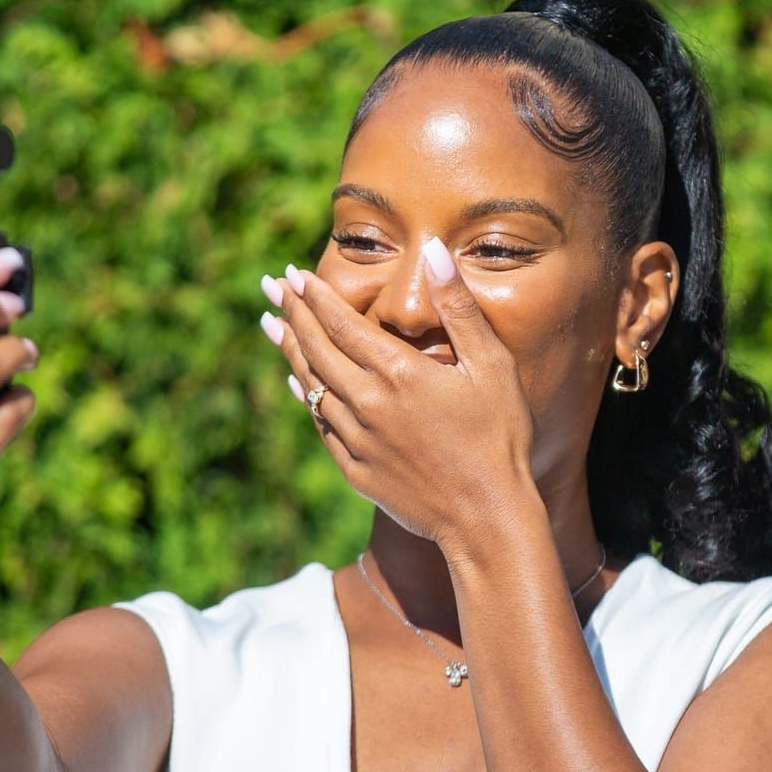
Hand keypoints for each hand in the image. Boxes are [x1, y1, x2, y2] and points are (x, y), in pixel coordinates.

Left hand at [263, 238, 540, 551]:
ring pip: (311, 386)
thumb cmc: (500, 438)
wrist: (487, 519)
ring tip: (271, 326)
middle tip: (271, 287)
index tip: (293, 275)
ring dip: (289, 352)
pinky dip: (306, 397)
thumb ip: (459, 308)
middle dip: (291, 314)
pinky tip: (299, 385)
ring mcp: (357, 440)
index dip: (314, 297)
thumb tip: (434, 252)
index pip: (341, 323)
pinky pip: (321, 425)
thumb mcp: (492, 366)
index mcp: (398, 372)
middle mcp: (367, 403)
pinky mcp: (355, 471)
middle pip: (316, 349)